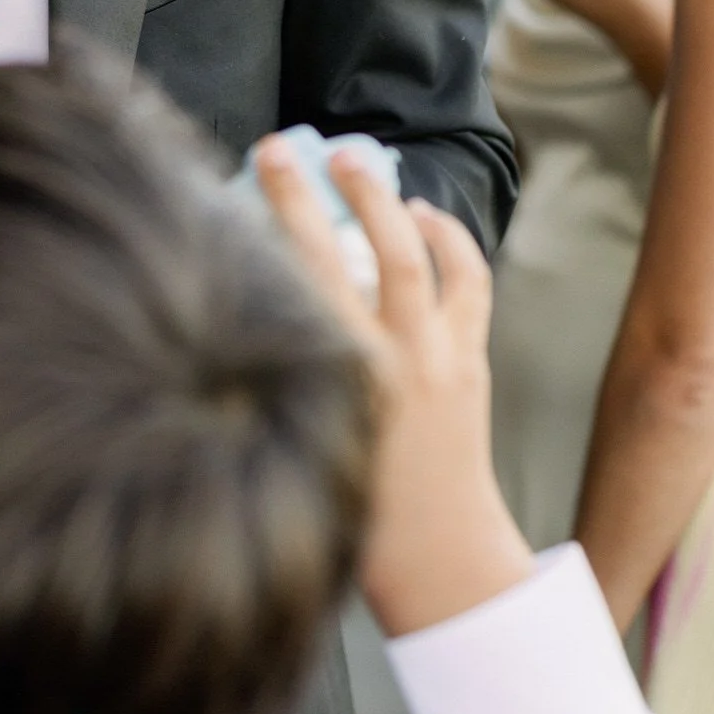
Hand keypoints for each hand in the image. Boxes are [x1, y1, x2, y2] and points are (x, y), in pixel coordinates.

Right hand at [254, 137, 531, 636]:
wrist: (441, 564)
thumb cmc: (356, 518)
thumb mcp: (302, 438)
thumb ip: (281, 378)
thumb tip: (245, 316)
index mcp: (341, 378)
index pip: (303, 273)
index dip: (283, 210)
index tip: (261, 162)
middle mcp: (390, 360)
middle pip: (356, 251)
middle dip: (320, 192)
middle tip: (292, 148)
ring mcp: (437, 359)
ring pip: (418, 258)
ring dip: (387, 203)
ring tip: (359, 164)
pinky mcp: (469, 365)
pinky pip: (468, 286)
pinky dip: (450, 243)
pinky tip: (425, 217)